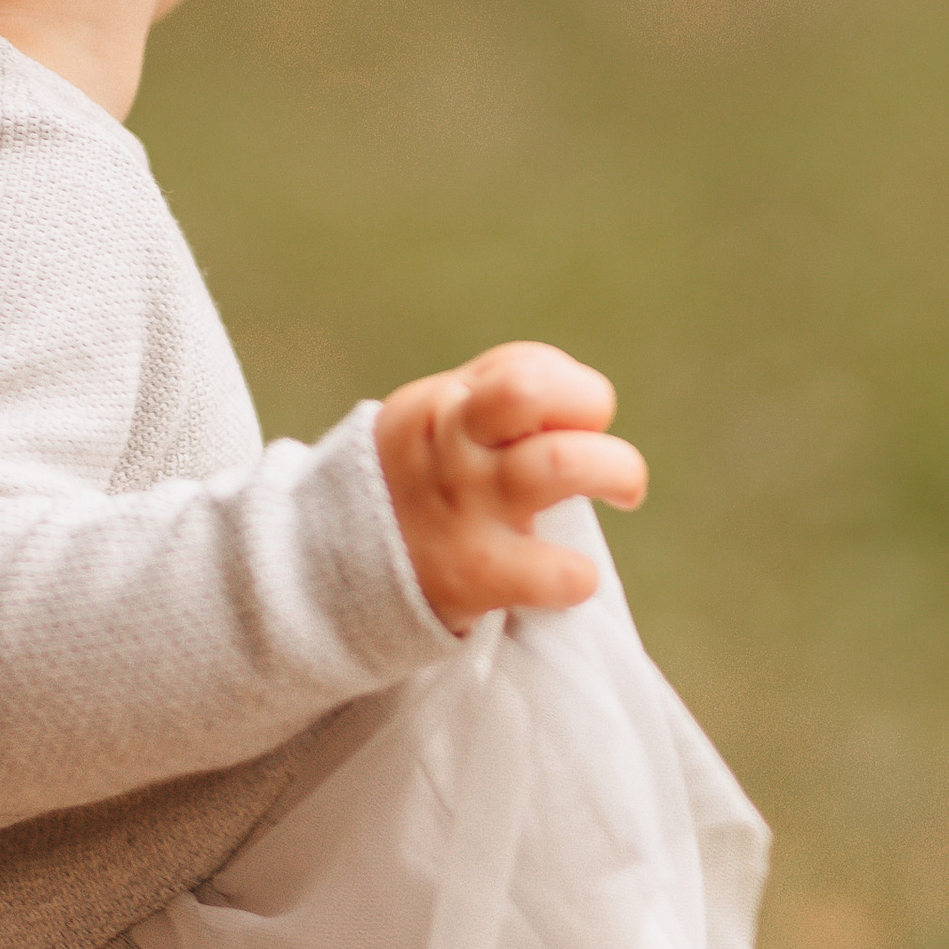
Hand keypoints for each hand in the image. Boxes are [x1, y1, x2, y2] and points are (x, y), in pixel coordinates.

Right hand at [376, 343, 646, 632]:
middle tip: (603, 452)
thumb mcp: (427, 428)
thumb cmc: (408, 494)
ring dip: (617, 472)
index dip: (571, 392)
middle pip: (531, 389)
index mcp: (442, 407)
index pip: (528, 368)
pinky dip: (579, 575)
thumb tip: (577, 404)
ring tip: (623, 494)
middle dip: (592, 406)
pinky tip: (570, 578)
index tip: (572, 429)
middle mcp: (450, 447)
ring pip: (561, 464)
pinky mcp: (473, 575)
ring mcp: (462, 509)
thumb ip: (490, 403)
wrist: (325, 579)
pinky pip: (557, 571)